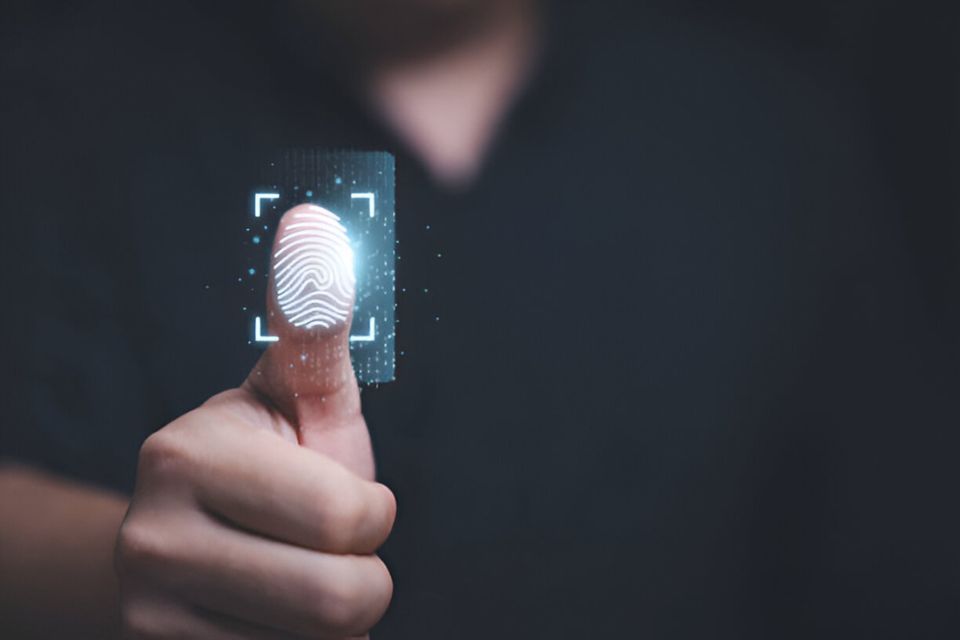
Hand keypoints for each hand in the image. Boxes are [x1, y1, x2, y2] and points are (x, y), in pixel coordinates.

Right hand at [115, 204, 395, 638]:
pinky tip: (272, 619)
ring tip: (295, 581)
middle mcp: (150, 539)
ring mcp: (147, 616)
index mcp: (187, 456)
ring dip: (333, 621)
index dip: (373, 513)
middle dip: (361, 575)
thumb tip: (315, 221)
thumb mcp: (300, 398)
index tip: (342, 499)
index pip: (353, 520)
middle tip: (327, 550)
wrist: (192, 536)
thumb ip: (315, 327)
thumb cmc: (270, 459)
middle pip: (345, 600)